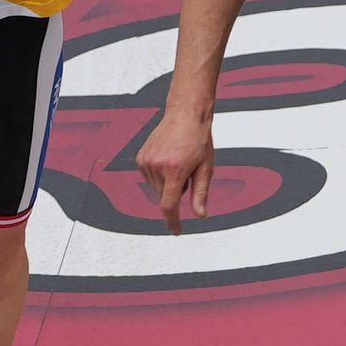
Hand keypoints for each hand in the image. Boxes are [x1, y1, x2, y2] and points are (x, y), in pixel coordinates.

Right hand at [132, 93, 217, 231]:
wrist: (185, 114)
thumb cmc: (198, 140)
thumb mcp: (205, 168)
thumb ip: (200, 194)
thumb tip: (200, 216)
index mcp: (174, 170)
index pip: (169, 206)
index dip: (172, 222)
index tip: (176, 231)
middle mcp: (156, 167)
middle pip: (164, 197)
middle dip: (176, 193)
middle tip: (188, 172)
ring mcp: (146, 162)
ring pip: (156, 189)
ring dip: (168, 184)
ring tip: (178, 163)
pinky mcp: (140, 158)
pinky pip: (150, 178)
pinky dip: (160, 176)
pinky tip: (169, 159)